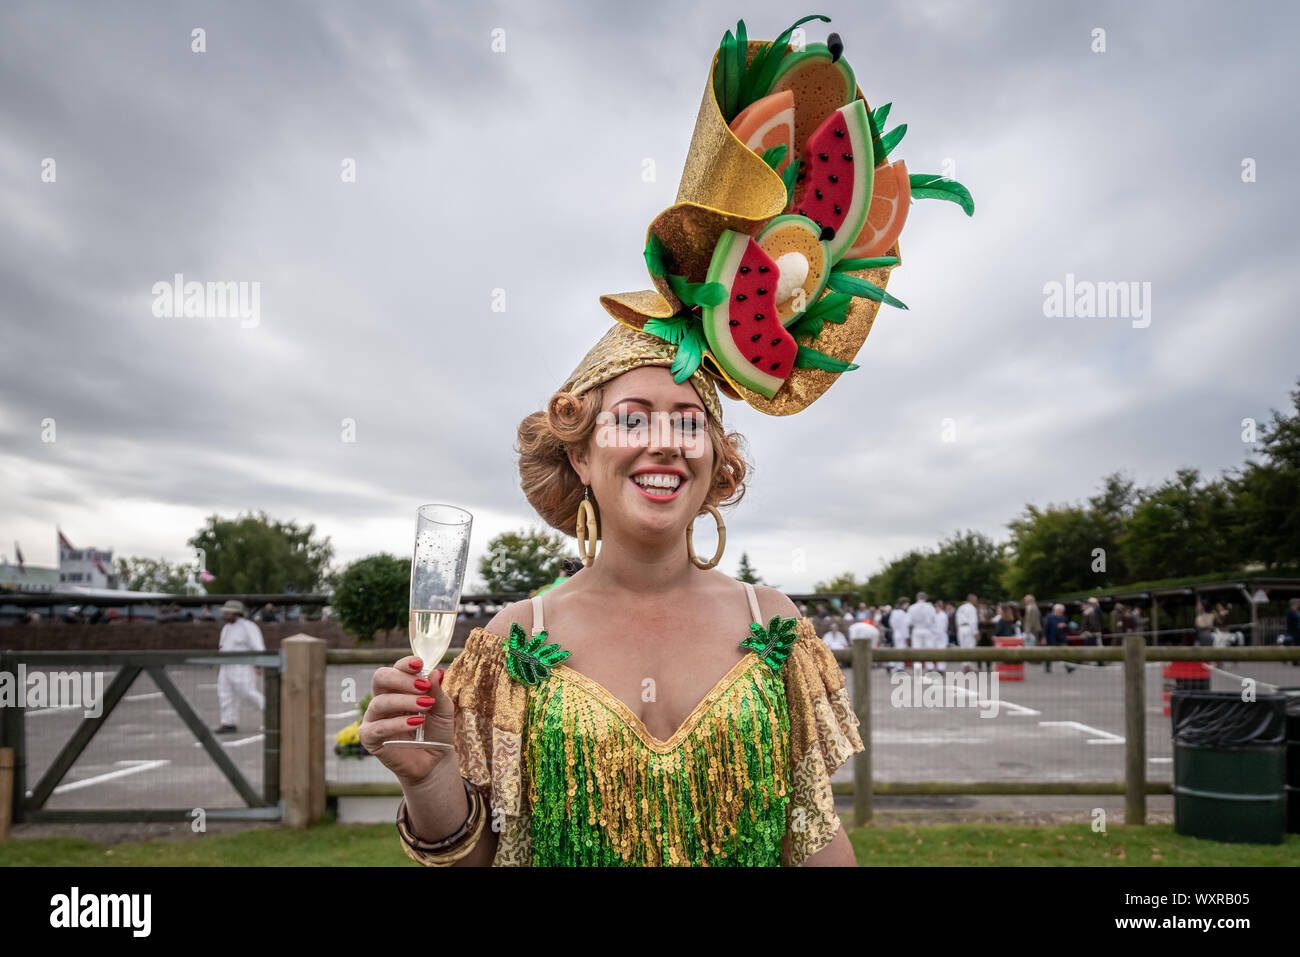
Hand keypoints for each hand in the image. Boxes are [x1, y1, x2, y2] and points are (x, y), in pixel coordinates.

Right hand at [361, 656, 456, 785]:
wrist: (434, 760)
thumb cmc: (436, 730)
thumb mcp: (442, 709)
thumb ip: (437, 691)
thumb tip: (437, 672)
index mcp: (399, 688)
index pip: (396, 668)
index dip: (406, 664)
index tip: (420, 663)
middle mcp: (384, 699)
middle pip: (381, 678)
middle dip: (401, 678)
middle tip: (423, 686)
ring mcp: (374, 718)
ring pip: (380, 701)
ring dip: (404, 701)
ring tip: (425, 705)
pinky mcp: (370, 738)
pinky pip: (378, 727)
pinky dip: (397, 723)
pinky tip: (415, 723)